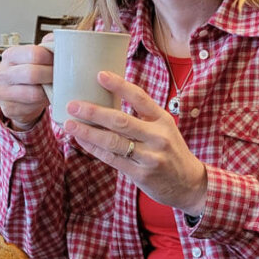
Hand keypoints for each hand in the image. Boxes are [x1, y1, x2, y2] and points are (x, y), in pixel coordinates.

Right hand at [0, 43, 53, 129]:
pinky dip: (42, 104)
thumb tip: (58, 37)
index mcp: (10, 55)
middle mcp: (2, 73)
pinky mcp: (8, 109)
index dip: (51, 58)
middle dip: (51, 76)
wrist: (18, 97)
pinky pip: (31, 107)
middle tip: (63, 77)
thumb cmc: (29, 75)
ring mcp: (2, 92)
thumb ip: (46, 47)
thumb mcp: (35, 58)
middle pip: (32, 74)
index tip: (61, 61)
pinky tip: (46, 98)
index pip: (33, 53)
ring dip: (48, 91)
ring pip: (33, 93)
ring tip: (56, 88)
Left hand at [63, 71, 206, 214]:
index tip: (100, 75)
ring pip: (113, 141)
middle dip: (94, 112)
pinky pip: (112, 159)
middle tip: (73, 105)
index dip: (119, 85)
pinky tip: (82, 141)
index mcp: (163, 119)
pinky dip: (94, 149)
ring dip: (88, 132)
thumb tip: (108, 100)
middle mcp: (157, 136)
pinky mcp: (141, 174)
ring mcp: (150, 157)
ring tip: (69, 124)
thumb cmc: (170, 151)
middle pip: (121, 121)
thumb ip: (142, 116)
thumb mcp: (164, 128)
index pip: (140, 97)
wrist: (189, 184)